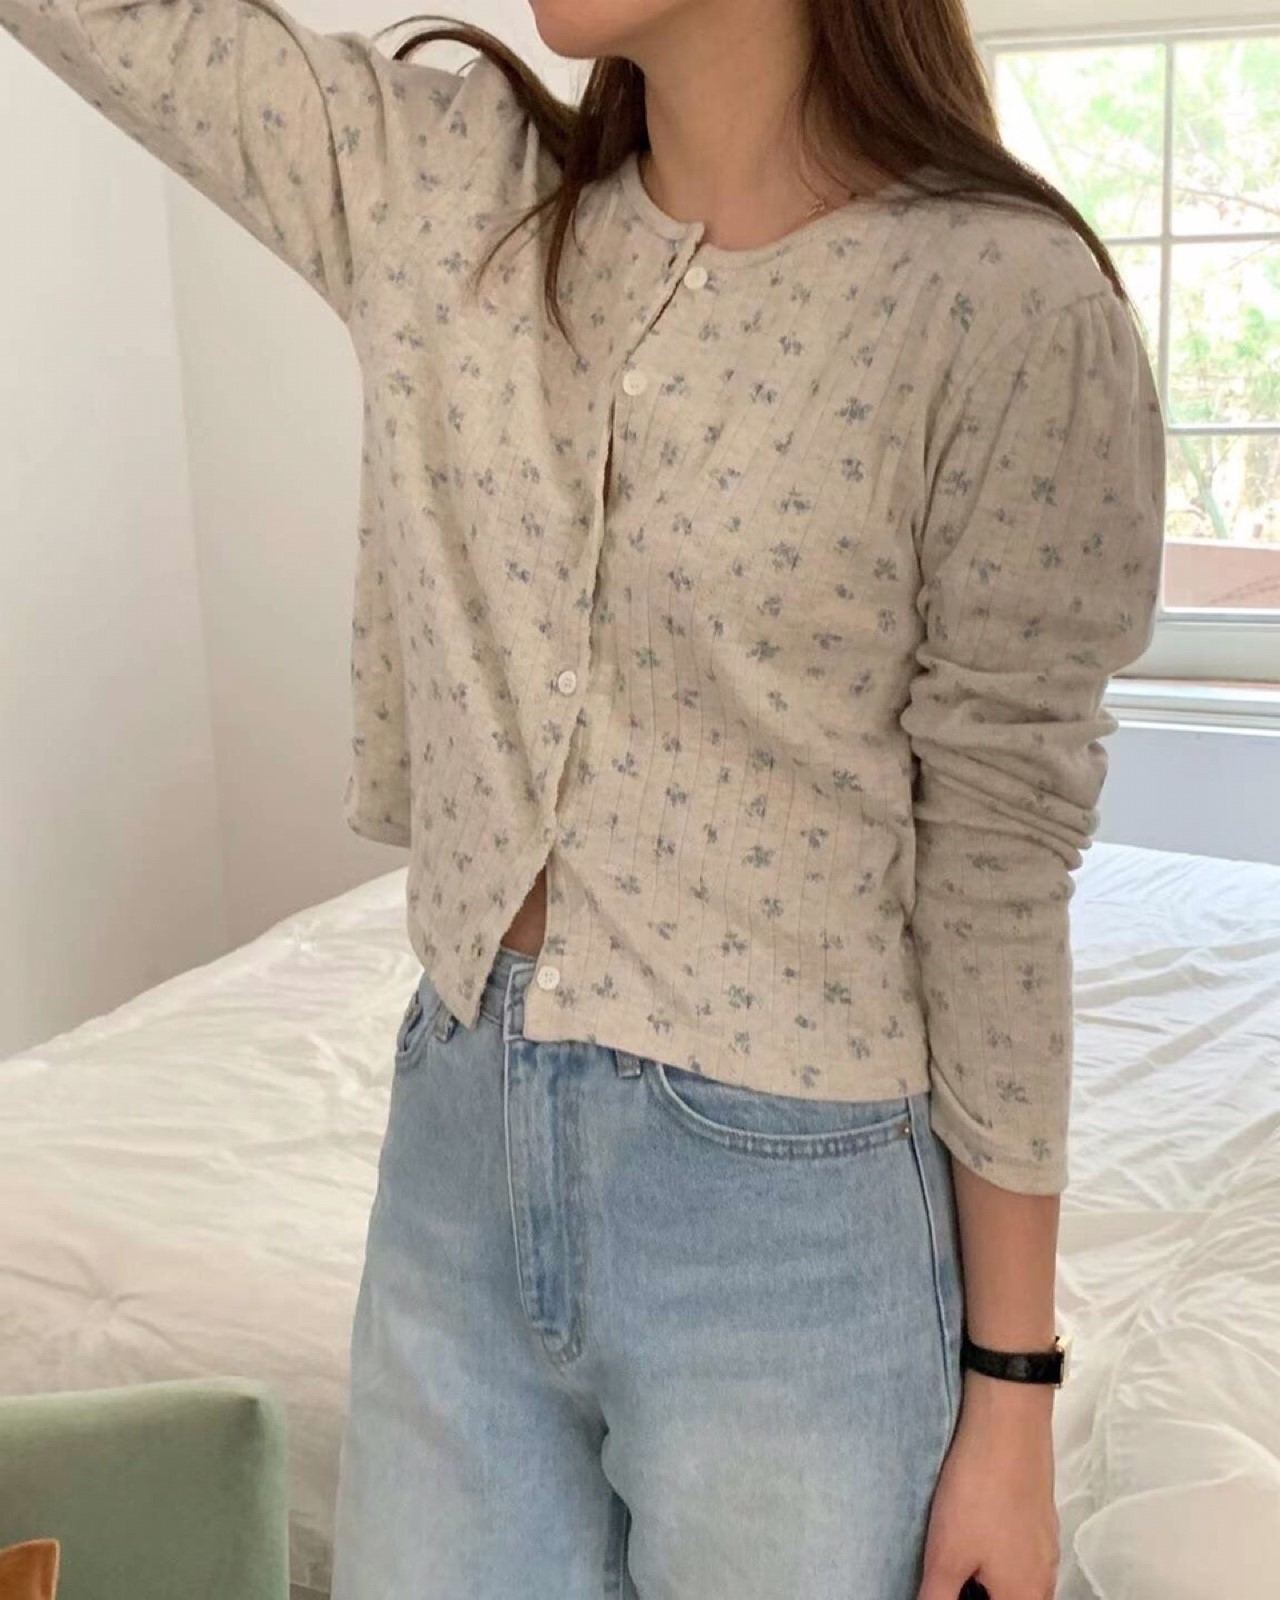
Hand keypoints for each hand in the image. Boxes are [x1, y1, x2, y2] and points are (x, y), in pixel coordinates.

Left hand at [915, 1377, 1060, 1599]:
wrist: (1008, 1422)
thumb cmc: (979, 1490)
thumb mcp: (946, 1556)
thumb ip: (938, 1598)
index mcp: (1025, 1596)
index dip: (960, 1595)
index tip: (941, 1581)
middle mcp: (1044, 1578)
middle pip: (1005, 1597)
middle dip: (972, 1588)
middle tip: (942, 1572)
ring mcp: (1046, 1544)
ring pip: (1012, 1578)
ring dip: (982, 1574)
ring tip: (950, 1552)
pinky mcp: (1039, 1516)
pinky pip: (1017, 1551)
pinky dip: (992, 1551)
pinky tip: (968, 1526)